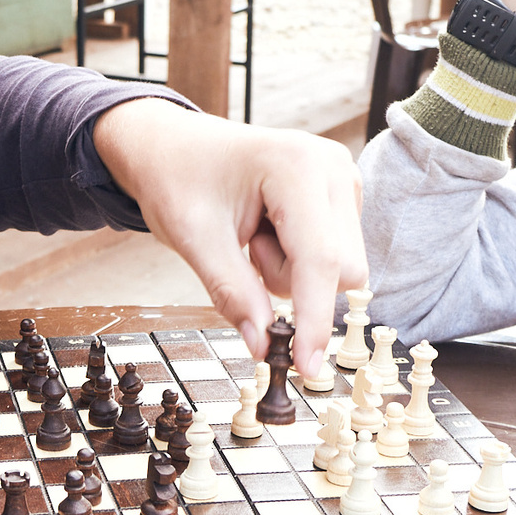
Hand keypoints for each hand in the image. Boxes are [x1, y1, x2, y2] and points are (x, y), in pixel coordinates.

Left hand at [92, 99, 367, 376]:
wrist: (172, 146)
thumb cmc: (176, 178)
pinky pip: (335, 256)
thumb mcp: (193, 238)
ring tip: (252, 234)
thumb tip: (265, 346)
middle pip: (343, 269)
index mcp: (297, 165)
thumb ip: (232, 292)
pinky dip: (298, 260)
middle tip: (244, 249)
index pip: (322, 260)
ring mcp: (342, 179)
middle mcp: (332, 167)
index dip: (315, 319)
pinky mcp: (341, 196)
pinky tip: (268, 230)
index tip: (308, 368)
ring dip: (292, 271)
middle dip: (291, 281)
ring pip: (342, 268)